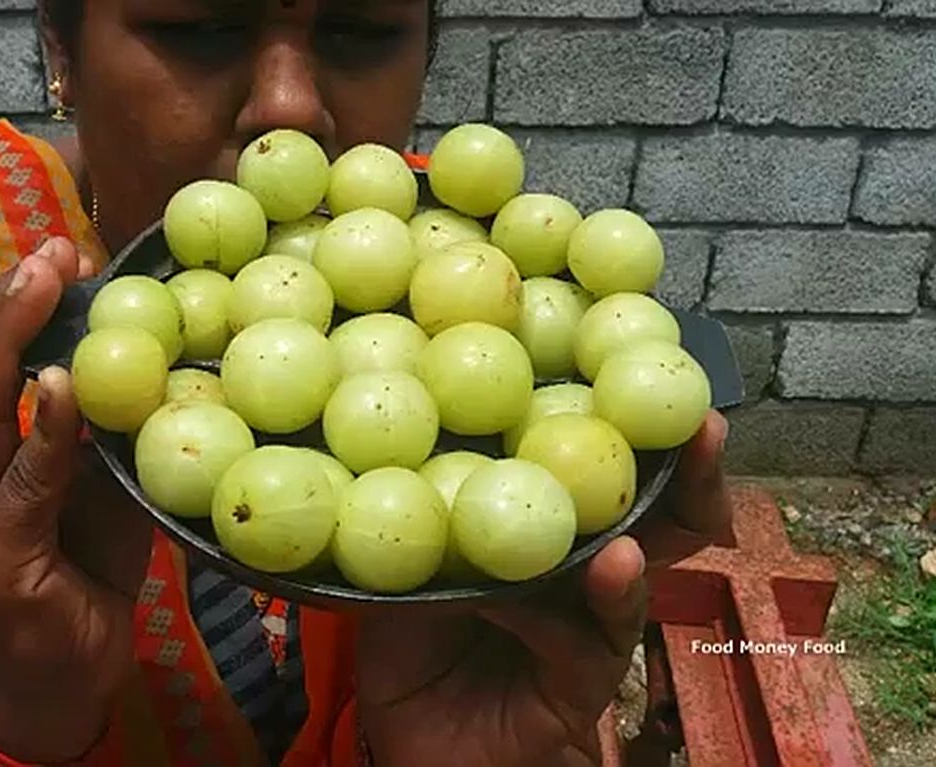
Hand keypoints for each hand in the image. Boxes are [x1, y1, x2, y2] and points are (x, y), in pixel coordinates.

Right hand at [0, 237, 151, 761]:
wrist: (74, 660)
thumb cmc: (82, 557)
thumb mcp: (83, 468)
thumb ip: (85, 411)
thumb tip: (122, 321)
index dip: (3, 307)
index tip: (51, 250)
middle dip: (5, 309)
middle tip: (49, 252)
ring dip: (12, 345)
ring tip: (46, 286)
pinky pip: (22, 484)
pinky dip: (44, 433)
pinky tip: (60, 383)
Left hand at [355, 411, 730, 765]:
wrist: (416, 743)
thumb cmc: (416, 648)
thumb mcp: (408, 567)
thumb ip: (423, 515)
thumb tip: (415, 441)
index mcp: (542, 528)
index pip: (594, 468)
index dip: (623, 423)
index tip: (635, 371)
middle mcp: (579, 569)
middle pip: (652, 514)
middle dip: (685, 474)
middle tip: (702, 431)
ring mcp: (590, 624)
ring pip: (633, 579)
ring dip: (636, 552)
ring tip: (628, 537)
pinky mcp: (584, 679)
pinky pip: (584, 645)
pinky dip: (552, 621)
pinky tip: (533, 603)